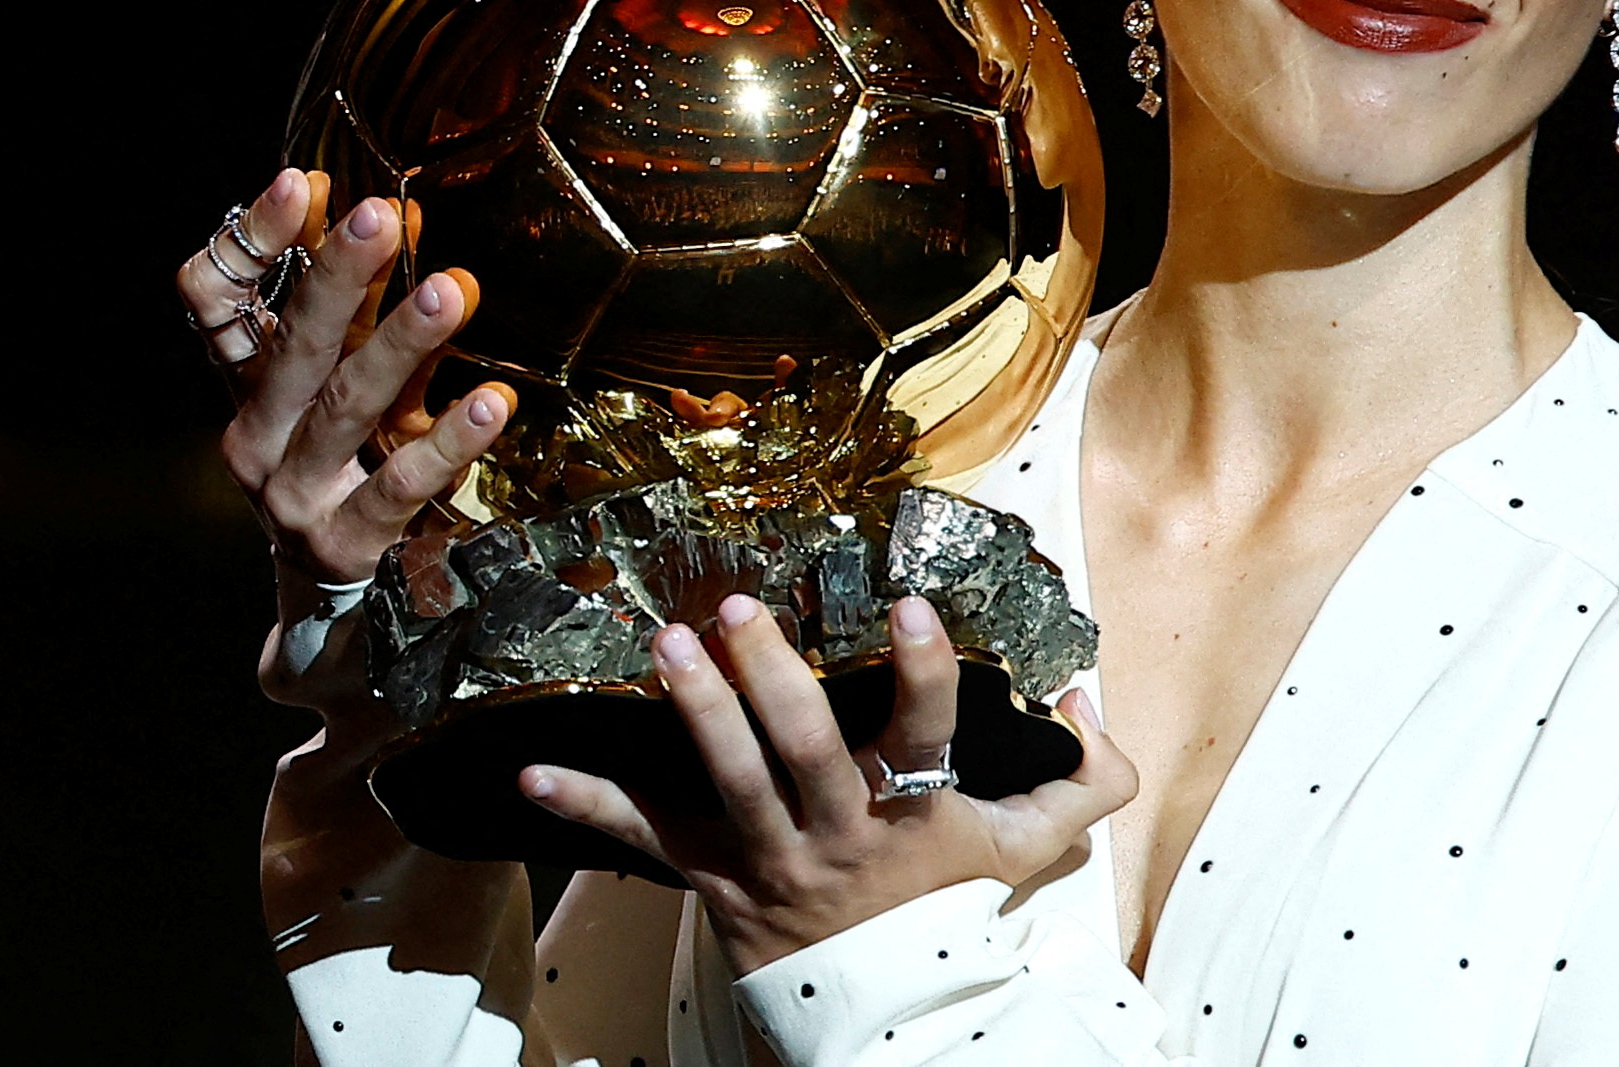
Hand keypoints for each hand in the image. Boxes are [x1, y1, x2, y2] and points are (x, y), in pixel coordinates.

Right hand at [177, 167, 515, 621]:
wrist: (350, 630)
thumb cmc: (357, 477)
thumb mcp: (354, 390)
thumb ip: (371, 313)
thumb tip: (402, 212)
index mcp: (248, 388)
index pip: (215, 300)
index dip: (249, 240)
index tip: (302, 180)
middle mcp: (257, 440)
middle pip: (288, 346)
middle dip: (337, 276)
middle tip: (380, 213)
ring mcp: (294, 499)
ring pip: (343, 409)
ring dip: (398, 346)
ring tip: (452, 288)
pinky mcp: (347, 550)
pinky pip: (399, 488)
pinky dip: (446, 443)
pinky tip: (492, 404)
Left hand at [521, 592, 1136, 975]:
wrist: (892, 1012)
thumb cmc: (952, 911)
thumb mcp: (1031, 850)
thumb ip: (1084, 779)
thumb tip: (1087, 701)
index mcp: (915, 809)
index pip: (929, 729)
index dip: (924, 670)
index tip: (911, 605)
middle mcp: (838, 830)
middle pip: (803, 751)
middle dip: (770, 678)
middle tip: (738, 610)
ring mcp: (770, 857)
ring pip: (728, 781)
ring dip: (694, 711)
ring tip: (666, 645)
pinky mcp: (713, 879)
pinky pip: (643, 843)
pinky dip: (585, 808)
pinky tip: (531, 775)